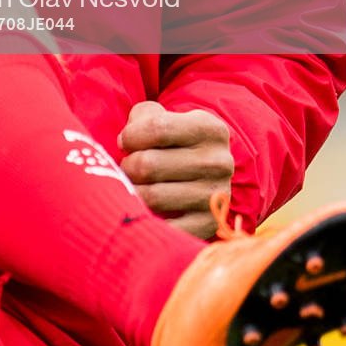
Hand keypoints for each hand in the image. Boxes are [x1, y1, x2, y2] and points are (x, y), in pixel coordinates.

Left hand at [118, 101, 233, 238]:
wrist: (202, 178)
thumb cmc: (171, 143)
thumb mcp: (162, 118)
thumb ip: (142, 117)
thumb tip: (126, 142)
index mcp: (210, 129)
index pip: (157, 128)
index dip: (130, 136)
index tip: (125, 142)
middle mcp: (219, 162)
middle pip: (148, 164)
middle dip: (127, 166)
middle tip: (128, 169)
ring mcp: (215, 196)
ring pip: (151, 196)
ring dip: (133, 192)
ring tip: (136, 186)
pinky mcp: (208, 225)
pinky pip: (165, 227)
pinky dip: (148, 220)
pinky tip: (145, 210)